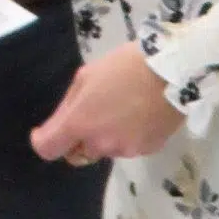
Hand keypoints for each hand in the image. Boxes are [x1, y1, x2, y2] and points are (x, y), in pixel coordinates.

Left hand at [30, 42, 184, 165]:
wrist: (174, 69)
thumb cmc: (125, 66)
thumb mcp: (86, 77)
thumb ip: (68, 107)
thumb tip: (57, 126)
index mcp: (80, 123)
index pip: (48, 149)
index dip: (43, 141)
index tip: (45, 131)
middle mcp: (100, 143)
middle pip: (79, 152)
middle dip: (80, 137)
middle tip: (94, 112)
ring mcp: (126, 149)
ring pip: (105, 149)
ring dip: (106, 136)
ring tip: (123, 108)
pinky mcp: (148, 149)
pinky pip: (129, 147)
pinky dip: (129, 136)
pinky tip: (140, 115)